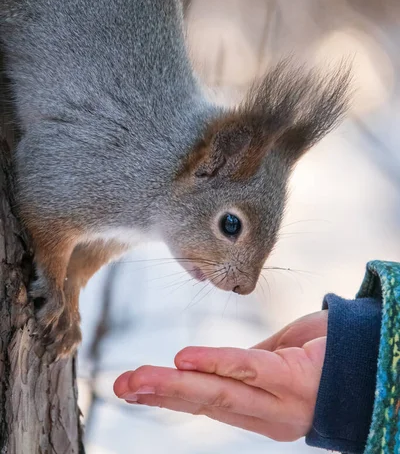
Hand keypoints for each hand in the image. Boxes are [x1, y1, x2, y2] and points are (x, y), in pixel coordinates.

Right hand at [113, 311, 327, 441]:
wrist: (377, 354)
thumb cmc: (329, 352)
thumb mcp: (281, 358)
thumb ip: (250, 363)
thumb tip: (216, 362)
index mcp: (260, 407)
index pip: (208, 400)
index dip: (170, 394)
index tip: (135, 385)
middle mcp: (265, 414)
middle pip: (204, 403)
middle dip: (159, 395)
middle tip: (119, 386)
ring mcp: (278, 400)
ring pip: (216, 392)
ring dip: (172, 386)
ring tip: (135, 381)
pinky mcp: (291, 379)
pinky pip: (247, 371)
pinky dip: (213, 365)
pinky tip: (183, 361)